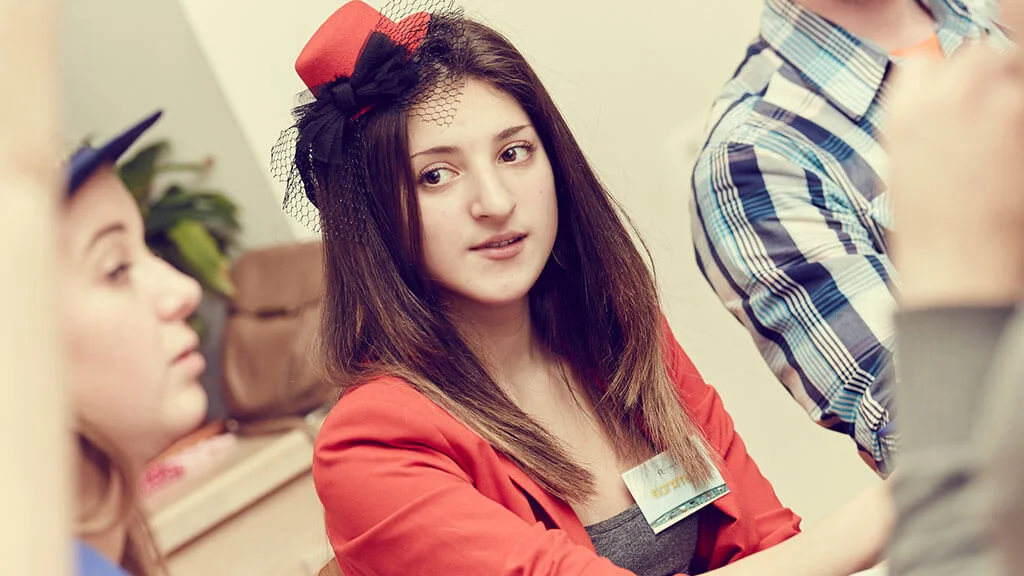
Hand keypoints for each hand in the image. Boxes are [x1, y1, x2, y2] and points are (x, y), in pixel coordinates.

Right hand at [888, 44, 1023, 307]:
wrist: (956, 267)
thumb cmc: (929, 229)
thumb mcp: (902, 165)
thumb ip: (920, 119)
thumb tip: (945, 99)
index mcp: (905, 111)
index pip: (928, 65)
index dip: (946, 84)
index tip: (956, 106)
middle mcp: (943, 98)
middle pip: (977, 57)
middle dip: (988, 84)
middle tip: (992, 123)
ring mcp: (988, 103)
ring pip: (1010, 71)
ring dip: (1010, 101)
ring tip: (1004, 145)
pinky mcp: (1021, 116)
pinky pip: (1022, 104)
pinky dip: (1019, 126)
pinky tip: (1012, 160)